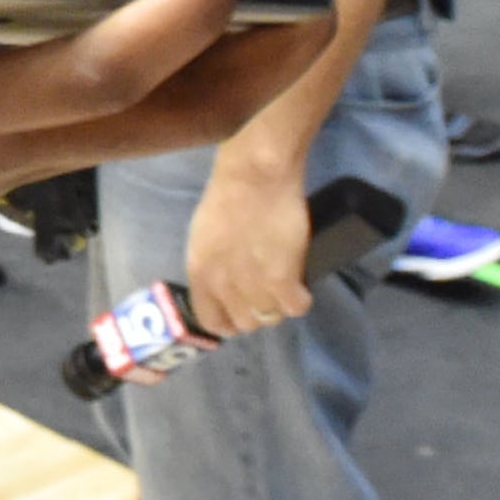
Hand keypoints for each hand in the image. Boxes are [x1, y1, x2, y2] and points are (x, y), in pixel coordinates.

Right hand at [0, 0, 330, 307]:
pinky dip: (170, 71)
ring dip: (240, 68)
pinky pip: (117, 119)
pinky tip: (172, 3)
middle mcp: (2, 142)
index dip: (185, 9)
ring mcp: (9, 158)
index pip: (103, 73)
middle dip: (270, 49)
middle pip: (185, 117)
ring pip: (165, 128)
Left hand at [182, 150, 312, 338]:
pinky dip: (300, 300)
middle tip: (268, 293)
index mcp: (199, 273)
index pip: (211, 320)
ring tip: (285, 285)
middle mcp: (222, 285)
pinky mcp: (282, 279)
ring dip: (279, 304)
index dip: (228, 321)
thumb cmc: (228, 197)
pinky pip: (295, 308)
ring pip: (270, 317)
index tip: (240, 314)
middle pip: (244, 323)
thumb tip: (225, 286)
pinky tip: (300, 286)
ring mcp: (252, 285)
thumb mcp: (204, 238)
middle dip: (256, 311)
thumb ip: (213, 266)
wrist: (254, 177)